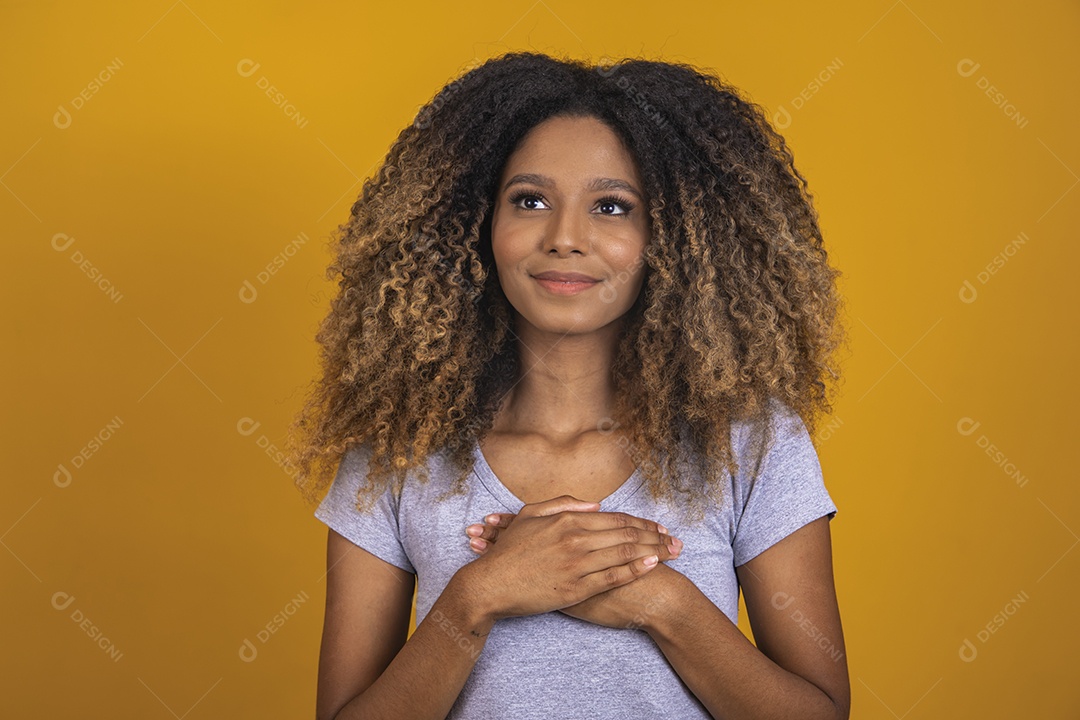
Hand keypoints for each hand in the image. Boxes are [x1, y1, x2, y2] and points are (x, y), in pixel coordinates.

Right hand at [455, 495, 680, 622]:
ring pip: (625, 553)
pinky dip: (635, 570)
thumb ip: (563, 504)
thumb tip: (595, 505)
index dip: (642, 522)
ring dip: (653, 551)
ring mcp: (576, 564)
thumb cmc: (509, 552)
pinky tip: (652, 565)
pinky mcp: (575, 588)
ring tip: (672, 553)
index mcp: (566, 519)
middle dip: (656, 536)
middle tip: (676, 541)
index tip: (659, 527)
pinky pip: (613, 577)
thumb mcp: (530, 516)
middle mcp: (575, 538)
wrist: (490, 584)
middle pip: (626, 534)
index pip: (615, 518)